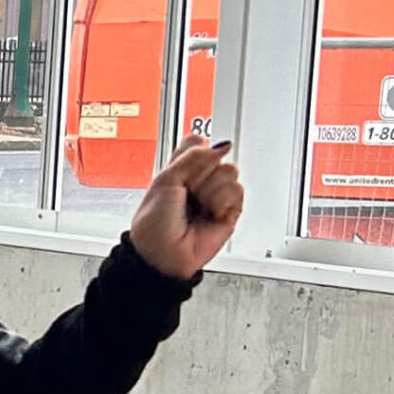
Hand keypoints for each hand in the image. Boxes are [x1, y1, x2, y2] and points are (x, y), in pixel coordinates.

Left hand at [130, 135, 242, 279]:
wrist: (163, 252)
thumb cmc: (155, 220)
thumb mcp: (167, 178)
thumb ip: (194, 156)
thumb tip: (221, 146)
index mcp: (180, 169)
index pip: (198, 142)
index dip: (196, 150)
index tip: (187, 162)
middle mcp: (199, 180)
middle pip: (217, 155)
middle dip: (202, 172)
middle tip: (189, 190)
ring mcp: (215, 194)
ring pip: (230, 171)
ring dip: (211, 188)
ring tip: (199, 204)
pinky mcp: (230, 211)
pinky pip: (238, 191)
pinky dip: (222, 201)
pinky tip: (211, 212)